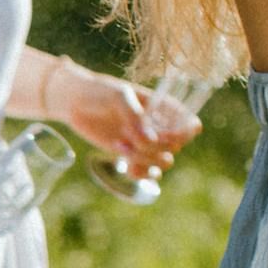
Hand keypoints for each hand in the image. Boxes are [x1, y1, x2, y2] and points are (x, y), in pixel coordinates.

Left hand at [53, 69, 199, 175]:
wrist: (77, 102)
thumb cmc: (101, 92)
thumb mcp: (119, 97)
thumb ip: (135, 116)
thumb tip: (151, 141)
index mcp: (164, 107)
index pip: (190, 124)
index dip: (182, 135)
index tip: (162, 135)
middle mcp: (160, 126)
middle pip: (175, 147)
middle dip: (154, 146)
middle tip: (128, 134)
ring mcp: (146, 142)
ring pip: (163, 161)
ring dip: (145, 160)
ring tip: (121, 148)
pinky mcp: (132, 154)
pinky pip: (147, 172)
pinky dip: (141, 174)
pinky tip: (127, 166)